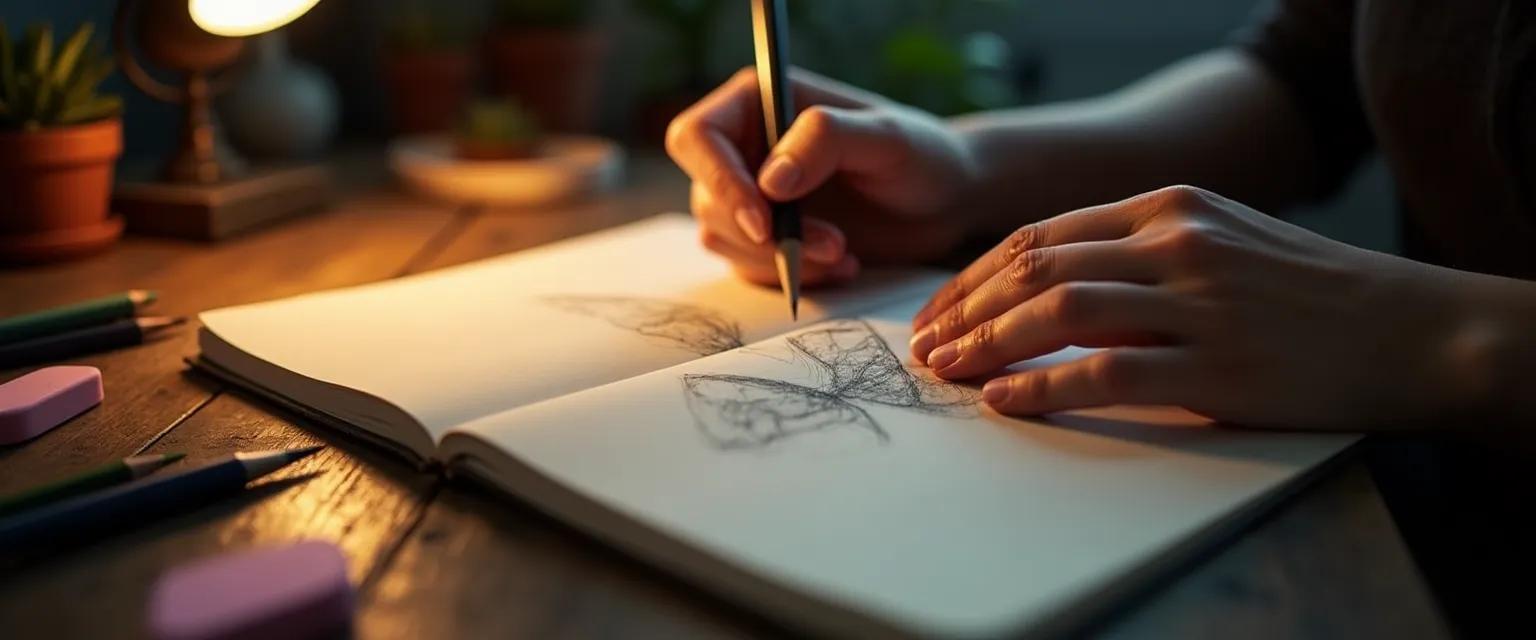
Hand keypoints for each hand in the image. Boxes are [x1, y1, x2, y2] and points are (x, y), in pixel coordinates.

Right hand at [666, 68, 979, 285]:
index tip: (763, 222)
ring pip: (722, 238)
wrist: (948, 201)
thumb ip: (826, 141)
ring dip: (780, 259)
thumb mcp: (887, 138)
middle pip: (705, 198)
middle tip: (833, 244)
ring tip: (844, 253)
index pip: (697, 138)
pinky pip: (751, 267)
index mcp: (758, 102)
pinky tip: (844, 265)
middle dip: (763, 235)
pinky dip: (794, 276)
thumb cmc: (924, 155)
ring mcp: (752, 195)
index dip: (718, 181)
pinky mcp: (768, 237)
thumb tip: (769, 180)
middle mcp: (745, 147)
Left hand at [909, 185, 1478, 429]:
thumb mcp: (1221, 240)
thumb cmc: (1306, 292)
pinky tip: (1006, 399)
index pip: (1041, 235)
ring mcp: (1197, 301)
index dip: (976, 276)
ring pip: (1059, 310)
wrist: (1410, 328)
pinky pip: (1107, 370)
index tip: (938, 311)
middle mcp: (1176, 242)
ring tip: (946, 371)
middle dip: (965, 309)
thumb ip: (1139, 253)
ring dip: (988, 343)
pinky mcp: (1216, 365)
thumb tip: (1045, 291)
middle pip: (1035, 267)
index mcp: (1169, 206)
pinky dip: (1044, 385)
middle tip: (925, 347)